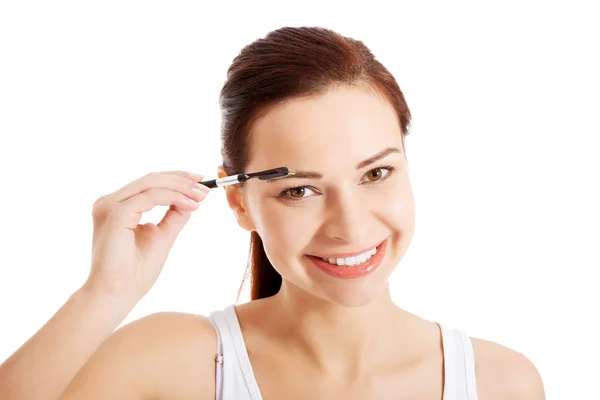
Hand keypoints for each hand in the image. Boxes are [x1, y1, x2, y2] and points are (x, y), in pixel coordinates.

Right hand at [85, 171, 208, 304]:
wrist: (117, 294)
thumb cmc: (135, 272)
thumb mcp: (162, 236)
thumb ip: (173, 216)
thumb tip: (190, 200)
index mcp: (117, 206)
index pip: (148, 183)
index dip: (176, 178)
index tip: (200, 182)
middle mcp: (109, 202)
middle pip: (150, 179)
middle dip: (181, 180)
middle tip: (205, 187)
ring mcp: (109, 206)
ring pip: (150, 183)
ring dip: (180, 187)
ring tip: (200, 196)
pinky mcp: (115, 214)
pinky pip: (150, 197)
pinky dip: (173, 197)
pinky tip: (190, 205)